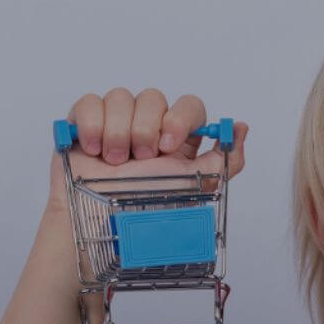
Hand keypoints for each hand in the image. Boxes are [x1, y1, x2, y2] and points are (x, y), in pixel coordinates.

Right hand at [45, 87, 249, 214]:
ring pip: (120, 96)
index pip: (189, 105)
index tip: (168, 145)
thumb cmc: (146, 212)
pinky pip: (90, 102)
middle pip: (153, 97)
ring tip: (113, 163)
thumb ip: (225, 159)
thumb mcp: (196, 186)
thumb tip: (240, 127)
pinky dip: (92, 125)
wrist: (101, 227)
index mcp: (176, 140)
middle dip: (144, 129)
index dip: (180, 118)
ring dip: (117, 132)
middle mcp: (147, 127)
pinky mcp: (84, 123)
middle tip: (139, 160)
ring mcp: (114, 123)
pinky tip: (94, 151)